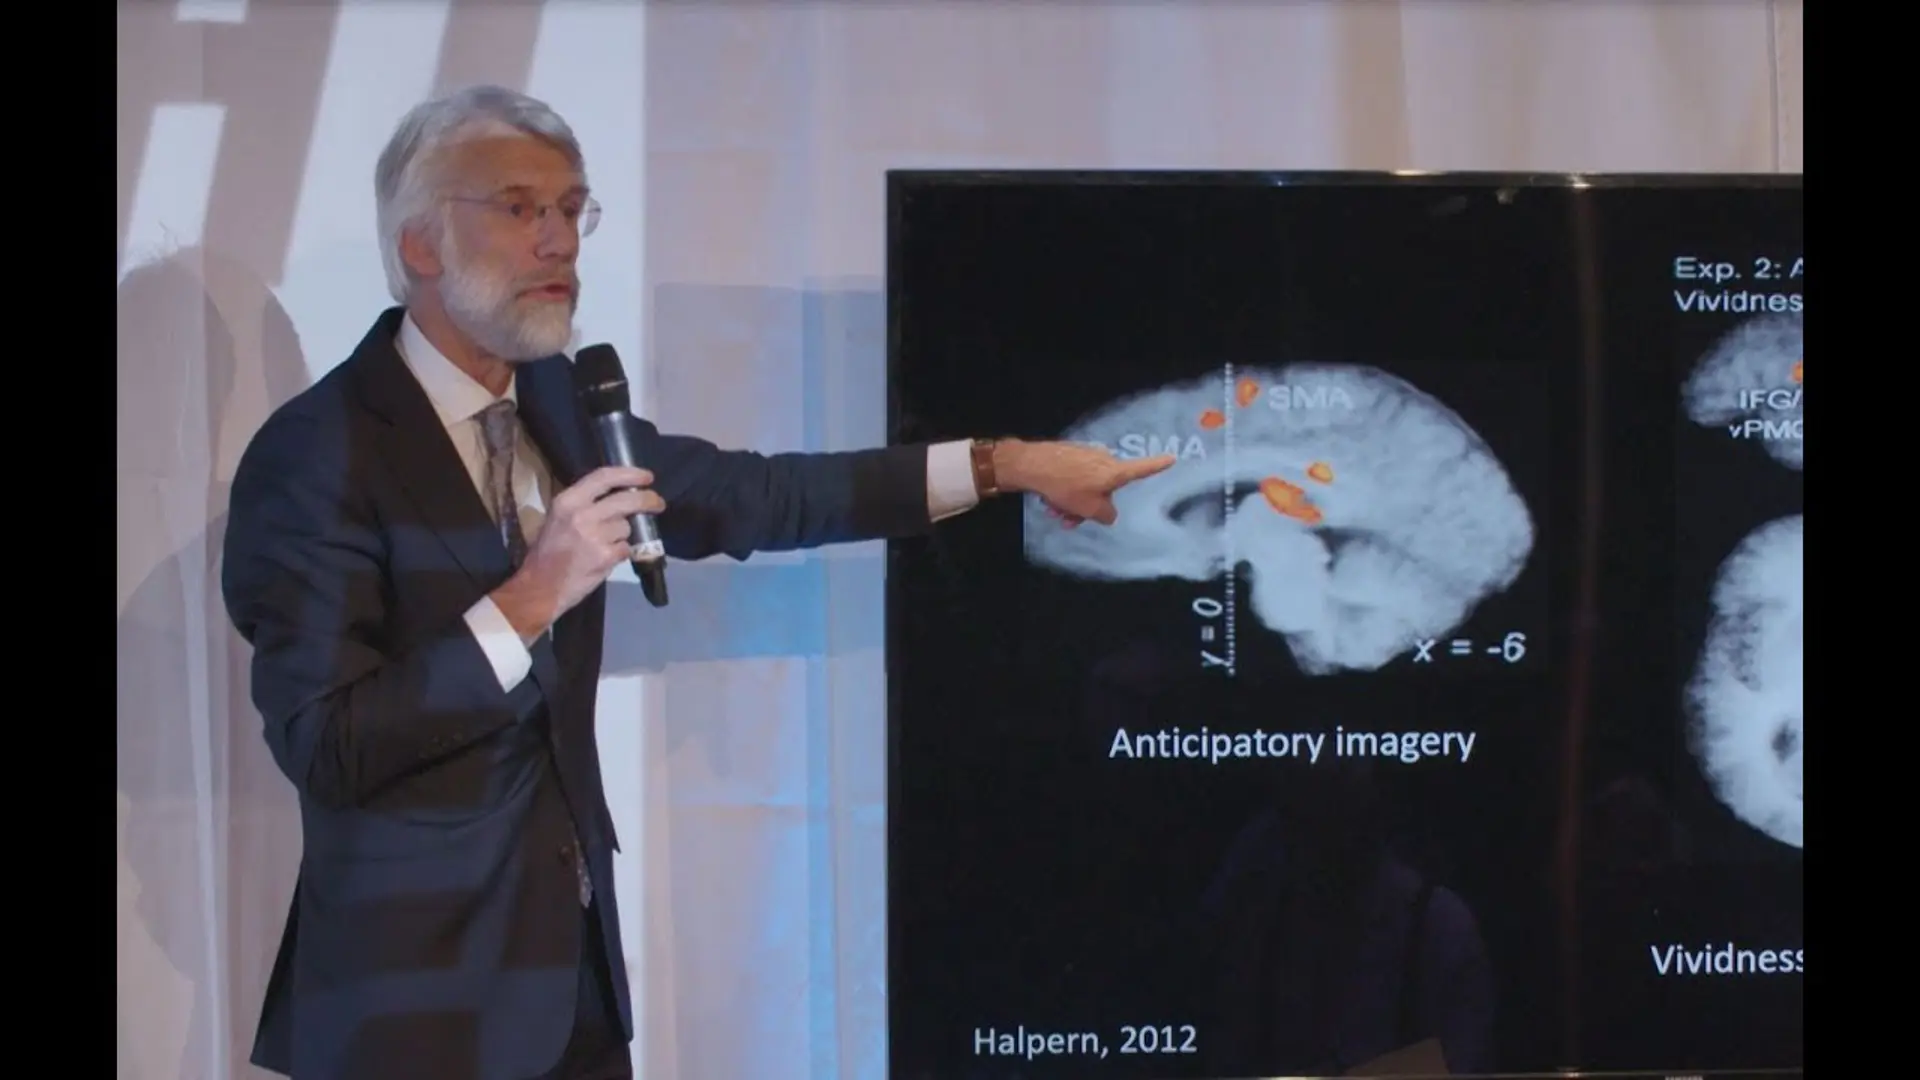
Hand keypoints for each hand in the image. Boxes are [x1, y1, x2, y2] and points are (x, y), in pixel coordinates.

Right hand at [491, 465, 665, 638]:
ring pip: (627, 526)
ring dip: (624, 534)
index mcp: (568, 501)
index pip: (604, 477)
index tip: (647, 477)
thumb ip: (584, 505)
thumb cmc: (548, 552)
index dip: (630, 474)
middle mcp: (581, 514)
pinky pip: (626, 548)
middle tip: (657, 503)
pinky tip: (607, 558)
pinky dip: (622, 553)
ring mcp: (595, 535)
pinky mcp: (605, 556)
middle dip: (648, 500)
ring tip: (608, 544)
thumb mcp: (558, 518)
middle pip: (626, 499)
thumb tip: (618, 496)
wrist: (540, 587)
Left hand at [992, 439, 1174, 526]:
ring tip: (1056, 511)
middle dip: (1090, 505)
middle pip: (1106, 487)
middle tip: (1071, 518)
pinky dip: (1066, 491)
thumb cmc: (1066, 486)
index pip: (1141, 469)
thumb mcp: (1090, 509)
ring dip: (1074, 502)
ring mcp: (1086, 455)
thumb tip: (1108, 513)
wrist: (1032, 465)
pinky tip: (1049, 500)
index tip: (1172, 458)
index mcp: (1114, 471)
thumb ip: (1107, 514)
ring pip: (1087, 485)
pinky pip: (1075, 478)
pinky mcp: (1070, 455)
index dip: (1157, 466)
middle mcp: (1104, 459)